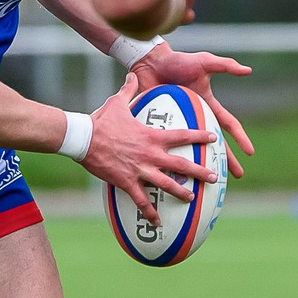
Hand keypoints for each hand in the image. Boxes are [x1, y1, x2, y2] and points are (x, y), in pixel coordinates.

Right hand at [81, 70, 219, 224]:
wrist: (83, 138)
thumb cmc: (100, 120)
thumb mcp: (117, 102)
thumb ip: (129, 89)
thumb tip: (133, 74)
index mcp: (152, 136)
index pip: (182, 136)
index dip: (200, 136)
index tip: (214, 138)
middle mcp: (150, 154)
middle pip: (181, 164)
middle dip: (199, 172)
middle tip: (214, 177)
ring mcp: (140, 170)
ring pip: (166, 184)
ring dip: (181, 193)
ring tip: (192, 199)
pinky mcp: (127, 182)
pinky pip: (141, 201)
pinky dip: (150, 212)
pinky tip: (158, 223)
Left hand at [128, 41, 255, 177]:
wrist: (151, 63)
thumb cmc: (178, 61)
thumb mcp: (203, 62)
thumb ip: (224, 65)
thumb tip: (248, 70)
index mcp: (208, 105)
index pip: (227, 124)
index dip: (240, 138)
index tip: (249, 153)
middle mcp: (196, 117)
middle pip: (214, 143)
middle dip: (226, 160)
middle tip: (234, 177)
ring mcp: (179, 123)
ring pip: (192, 149)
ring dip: (199, 165)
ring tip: (203, 182)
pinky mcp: (162, 126)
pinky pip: (167, 144)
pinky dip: (169, 157)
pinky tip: (169, 173)